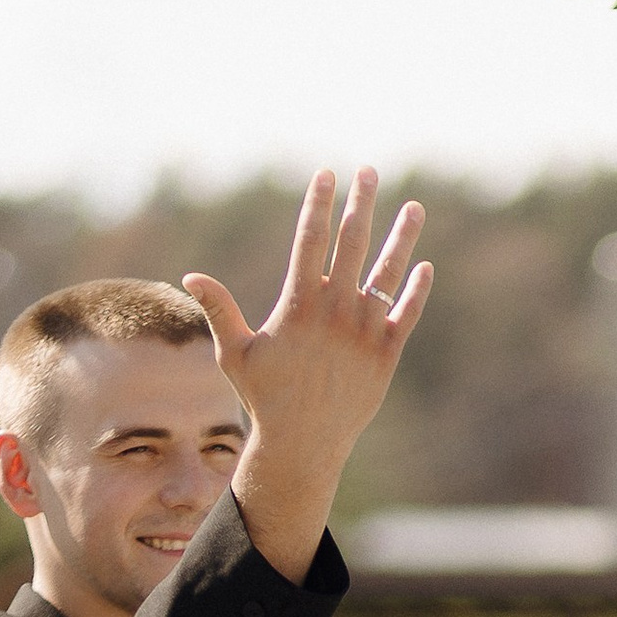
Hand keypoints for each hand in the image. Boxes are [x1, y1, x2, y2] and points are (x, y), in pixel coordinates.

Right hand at [178, 167, 429, 582]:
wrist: (303, 444)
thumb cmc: (264, 398)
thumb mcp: (235, 353)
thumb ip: (220, 311)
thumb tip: (191, 277)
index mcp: (299, 305)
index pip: (311, 240)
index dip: (319, 204)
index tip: (327, 174)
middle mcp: (335, 312)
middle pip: (352, 244)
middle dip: (361, 204)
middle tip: (370, 171)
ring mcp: (364, 332)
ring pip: (387, 274)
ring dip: (402, 238)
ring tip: (414, 208)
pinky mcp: (386, 355)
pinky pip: (406, 314)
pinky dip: (416, 291)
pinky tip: (424, 267)